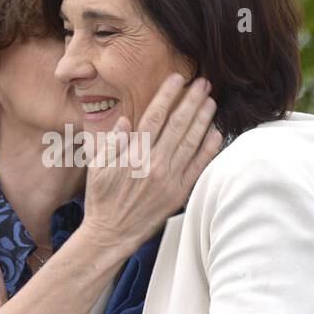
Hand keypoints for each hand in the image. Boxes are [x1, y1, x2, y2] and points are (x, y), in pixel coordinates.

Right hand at [80, 73, 221, 255]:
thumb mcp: (97, 166)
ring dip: (203, 119)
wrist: (111, 234)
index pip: (154, 117)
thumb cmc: (102, 199)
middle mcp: (154, 163)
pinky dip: (208, 149)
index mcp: (133, 153)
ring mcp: (169, 179)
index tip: (178, 79)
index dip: (167, 95)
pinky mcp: (179, 193)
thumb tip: (124, 121)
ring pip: (191, 142)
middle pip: (178, 125)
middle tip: (203, 83)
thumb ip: (110, 142)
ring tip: (211, 101)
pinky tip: (216, 133)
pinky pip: (198, 167)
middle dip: (192, 101)